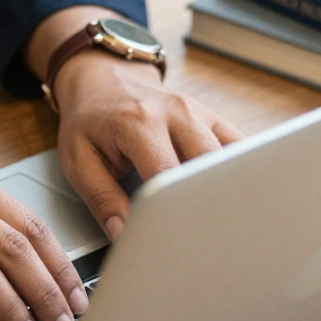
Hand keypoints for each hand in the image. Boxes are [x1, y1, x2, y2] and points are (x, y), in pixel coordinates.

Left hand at [54, 52, 242, 237]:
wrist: (105, 79)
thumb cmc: (90, 121)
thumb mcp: (78, 159)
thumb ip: (102, 198)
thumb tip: (123, 235)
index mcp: (139, 123)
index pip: (166, 176)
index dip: (171, 213)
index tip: (172, 241)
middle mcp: (176, 113)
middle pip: (208, 167)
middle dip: (206, 206)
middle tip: (202, 240)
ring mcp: (200, 113)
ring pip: (231, 160)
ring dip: (227, 192)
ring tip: (221, 225)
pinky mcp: (214, 119)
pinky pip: (241, 149)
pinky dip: (241, 174)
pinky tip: (237, 198)